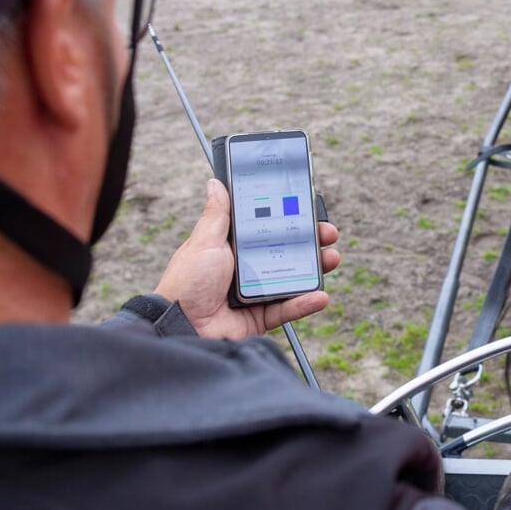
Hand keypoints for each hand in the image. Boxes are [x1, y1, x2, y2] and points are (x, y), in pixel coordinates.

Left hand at [155, 178, 340, 339]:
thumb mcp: (204, 241)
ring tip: (331, 258)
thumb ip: (217, 215)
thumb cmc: (186, 281)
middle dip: (310, 241)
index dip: (288, 219)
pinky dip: (305, 303)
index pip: (266, 228)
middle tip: (328, 233)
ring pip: (292, 278)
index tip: (308, 209)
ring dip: (315, 268)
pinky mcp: (259, 318)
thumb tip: (215, 183)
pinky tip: (321, 294)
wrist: (179, 326)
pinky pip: (286, 309)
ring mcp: (254, 294)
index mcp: (231, 249)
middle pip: (285, 252)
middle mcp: (245, 269)